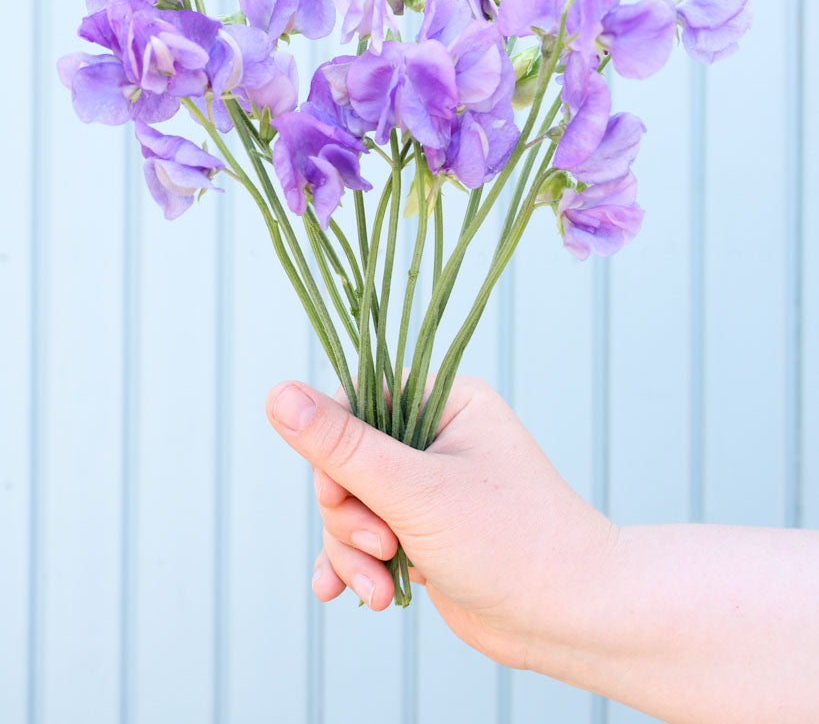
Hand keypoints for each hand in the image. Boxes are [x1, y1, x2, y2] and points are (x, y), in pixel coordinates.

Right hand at [265, 374, 614, 671]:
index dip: (333, 448)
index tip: (342, 493)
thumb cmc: (509, 541)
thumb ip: (342, 447)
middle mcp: (434, 437)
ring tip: (379, 586)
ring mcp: (427, 487)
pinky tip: (341, 593)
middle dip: (348, 513)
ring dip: (353, 551)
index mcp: (444, 401)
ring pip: (350, 506)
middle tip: (378, 543)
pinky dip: (354, 566)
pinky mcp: (421, 531)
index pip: (355, 400)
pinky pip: (365, 539)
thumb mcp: (416, 491)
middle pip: (345, 460)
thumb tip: (277, 394)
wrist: (568, 618)